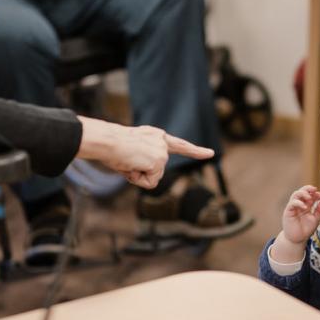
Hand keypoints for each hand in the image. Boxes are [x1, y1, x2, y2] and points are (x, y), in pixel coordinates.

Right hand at [76, 117, 213, 189]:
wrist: (108, 141)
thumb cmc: (111, 146)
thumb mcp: (131, 150)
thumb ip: (143, 159)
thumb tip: (147, 174)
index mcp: (155, 136)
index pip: (179, 145)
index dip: (195, 151)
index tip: (210, 154)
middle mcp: (162, 142)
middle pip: (158, 171)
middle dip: (141, 173)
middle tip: (127, 161)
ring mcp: (162, 152)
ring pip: (153, 178)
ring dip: (138, 175)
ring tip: (128, 162)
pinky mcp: (159, 161)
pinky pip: (150, 183)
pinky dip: (138, 179)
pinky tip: (132, 166)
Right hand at [282, 185, 319, 243]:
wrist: (297, 239)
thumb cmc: (306, 230)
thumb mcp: (315, 220)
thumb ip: (319, 211)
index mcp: (306, 205)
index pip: (310, 195)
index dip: (316, 193)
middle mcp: (299, 204)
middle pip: (302, 191)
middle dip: (308, 188)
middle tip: (315, 190)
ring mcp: (293, 207)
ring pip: (295, 194)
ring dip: (303, 193)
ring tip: (309, 197)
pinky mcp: (288, 211)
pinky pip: (292, 203)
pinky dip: (298, 203)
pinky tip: (304, 207)